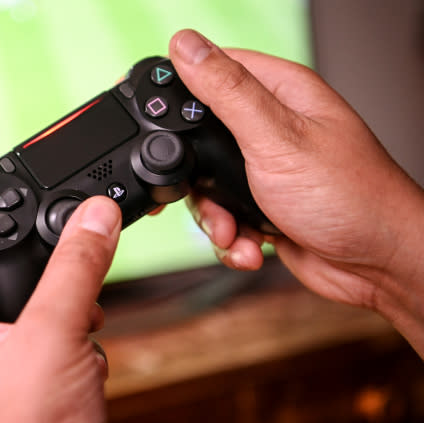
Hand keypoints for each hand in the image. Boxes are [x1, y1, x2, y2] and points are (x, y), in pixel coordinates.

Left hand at [0, 156, 120, 422]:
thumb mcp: (51, 338)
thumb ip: (75, 272)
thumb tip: (95, 215)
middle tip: (22, 221)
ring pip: (15, 300)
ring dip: (49, 287)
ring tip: (77, 288)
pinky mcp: (31, 373)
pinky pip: (44, 327)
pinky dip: (69, 319)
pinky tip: (90, 331)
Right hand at [169, 30, 423, 353]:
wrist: (376, 265)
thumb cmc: (349, 196)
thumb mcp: (276, 137)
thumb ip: (227, 92)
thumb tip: (186, 46)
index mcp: (280, 94)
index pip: (216, 69)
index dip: (181, 88)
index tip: (157, 112)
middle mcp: (272, 129)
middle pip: (202, 137)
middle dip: (197, 177)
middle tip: (207, 193)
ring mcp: (267, 170)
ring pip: (208, 186)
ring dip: (214, 218)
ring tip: (233, 231)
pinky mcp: (263, 206)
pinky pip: (224, 217)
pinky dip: (230, 238)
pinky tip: (248, 246)